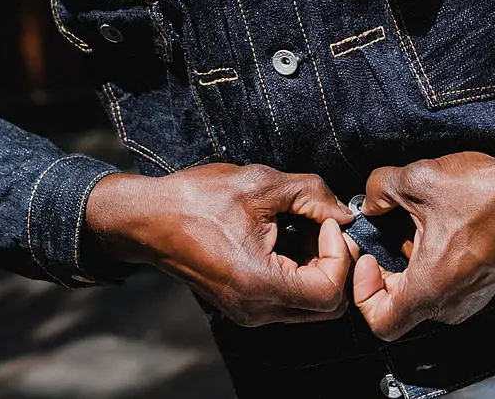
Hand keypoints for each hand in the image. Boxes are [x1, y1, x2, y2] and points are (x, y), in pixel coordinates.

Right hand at [85, 164, 355, 325]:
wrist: (149, 218)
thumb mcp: (260, 183)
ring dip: (321, 266)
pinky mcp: (245, 303)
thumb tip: (344, 213)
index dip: (340, 254)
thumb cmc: (197, 199)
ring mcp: (249, 311)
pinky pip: (291, 298)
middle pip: (327, 306)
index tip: (326, 221)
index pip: (330, 292)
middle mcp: (256, 309)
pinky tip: (291, 237)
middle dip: (337, 263)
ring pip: (311, 304)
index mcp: (258, 284)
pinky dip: (303, 271)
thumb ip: (311, 194)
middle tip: (325, 225)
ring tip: (307, 227)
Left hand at [353, 146, 494, 340]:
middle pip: (400, 308)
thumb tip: (370, 200)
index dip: (363, 292)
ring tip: (410, 228)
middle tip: (380, 238)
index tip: (368, 258)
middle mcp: (452, 304)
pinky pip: (446, 286)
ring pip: (424, 295)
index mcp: (430, 289)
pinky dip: (432, 262)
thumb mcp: (417, 180)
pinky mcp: (485, 284)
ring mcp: (472, 298)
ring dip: (409, 266)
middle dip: (385, 272)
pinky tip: (436, 227)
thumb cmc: (484, 194)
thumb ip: (380, 189)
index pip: (381, 322)